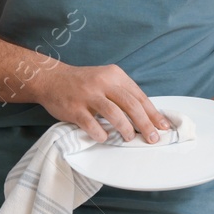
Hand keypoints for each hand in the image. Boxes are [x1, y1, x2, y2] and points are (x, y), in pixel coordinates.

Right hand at [31, 62, 172, 143]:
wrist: (50, 78)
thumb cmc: (83, 83)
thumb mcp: (106, 79)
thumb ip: (123, 94)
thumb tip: (147, 116)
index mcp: (115, 75)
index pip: (139, 96)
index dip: (153, 113)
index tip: (163, 127)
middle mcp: (103, 83)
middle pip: (131, 105)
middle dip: (145, 124)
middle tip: (152, 138)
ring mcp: (88, 95)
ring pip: (114, 113)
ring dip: (125, 129)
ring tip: (129, 138)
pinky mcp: (74, 108)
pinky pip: (91, 124)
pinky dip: (101, 133)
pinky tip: (104, 137)